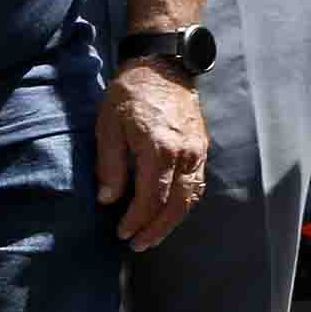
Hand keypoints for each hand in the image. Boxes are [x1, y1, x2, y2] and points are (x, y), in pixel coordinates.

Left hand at [97, 60, 209, 252]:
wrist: (163, 66)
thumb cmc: (129, 94)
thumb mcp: (108, 127)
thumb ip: (109, 165)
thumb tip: (108, 199)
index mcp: (159, 149)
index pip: (151, 198)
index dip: (137, 220)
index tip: (122, 233)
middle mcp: (184, 154)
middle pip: (177, 204)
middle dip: (157, 229)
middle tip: (139, 245)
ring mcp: (197, 151)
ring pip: (191, 197)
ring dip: (172, 221)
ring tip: (152, 235)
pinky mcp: (202, 147)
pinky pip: (196, 183)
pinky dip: (184, 203)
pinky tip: (169, 212)